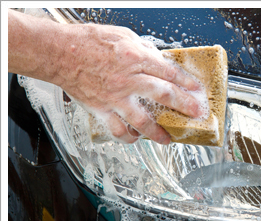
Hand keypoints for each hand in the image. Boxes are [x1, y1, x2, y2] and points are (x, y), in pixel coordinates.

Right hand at [57, 23, 201, 143]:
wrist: (59, 52)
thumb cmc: (88, 42)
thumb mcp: (123, 36)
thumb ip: (144, 50)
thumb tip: (159, 60)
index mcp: (136, 58)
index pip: (169, 73)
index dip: (187, 83)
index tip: (197, 91)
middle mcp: (128, 79)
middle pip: (164, 95)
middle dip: (184, 107)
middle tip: (196, 115)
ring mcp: (115, 97)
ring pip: (143, 120)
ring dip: (158, 132)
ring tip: (168, 139)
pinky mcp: (101, 109)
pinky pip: (117, 130)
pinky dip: (128, 138)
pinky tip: (135, 138)